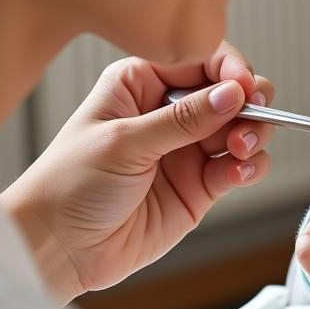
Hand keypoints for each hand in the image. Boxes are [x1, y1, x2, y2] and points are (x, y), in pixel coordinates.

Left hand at [0, 42, 272, 301]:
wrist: (56, 249)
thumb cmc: (68, 187)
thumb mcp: (123, 143)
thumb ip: (182, 119)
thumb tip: (232, 94)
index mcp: (141, 82)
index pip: (201, 59)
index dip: (229, 70)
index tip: (243, 87)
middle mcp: (169, 111)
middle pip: (231, 92)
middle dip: (250, 101)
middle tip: (253, 115)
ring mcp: (188, 149)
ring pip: (243, 128)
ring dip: (253, 134)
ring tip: (240, 150)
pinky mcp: (200, 185)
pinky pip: (239, 167)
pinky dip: (249, 168)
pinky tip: (237, 174)